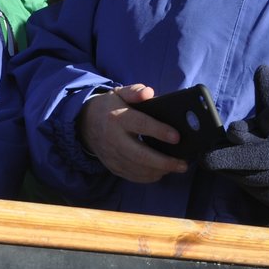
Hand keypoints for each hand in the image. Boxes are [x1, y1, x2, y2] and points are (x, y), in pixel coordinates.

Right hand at [75, 84, 191, 183]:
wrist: (85, 123)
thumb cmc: (110, 107)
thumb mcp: (119, 93)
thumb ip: (134, 91)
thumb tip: (149, 93)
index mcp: (118, 117)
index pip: (141, 124)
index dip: (159, 131)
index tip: (177, 136)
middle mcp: (114, 138)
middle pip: (140, 154)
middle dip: (164, 162)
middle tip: (183, 164)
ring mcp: (112, 155)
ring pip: (138, 169)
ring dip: (159, 171)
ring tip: (176, 167)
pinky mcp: (113, 166)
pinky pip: (132, 176)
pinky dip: (149, 177)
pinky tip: (161, 172)